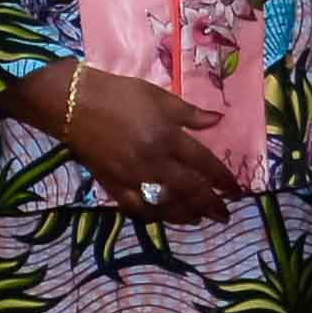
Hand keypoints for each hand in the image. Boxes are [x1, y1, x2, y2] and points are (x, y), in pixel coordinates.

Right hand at [46, 67, 239, 229]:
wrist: (74, 104)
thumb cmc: (120, 94)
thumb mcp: (159, 96)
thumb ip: (190, 113)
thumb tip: (219, 120)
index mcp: (167, 136)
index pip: (203, 163)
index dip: (223, 178)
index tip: (237, 190)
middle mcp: (153, 161)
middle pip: (189, 189)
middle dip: (211, 204)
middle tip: (224, 214)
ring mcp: (132, 177)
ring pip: (166, 204)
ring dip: (186, 214)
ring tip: (200, 218)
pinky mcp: (113, 186)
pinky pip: (138, 209)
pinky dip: (154, 216)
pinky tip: (164, 217)